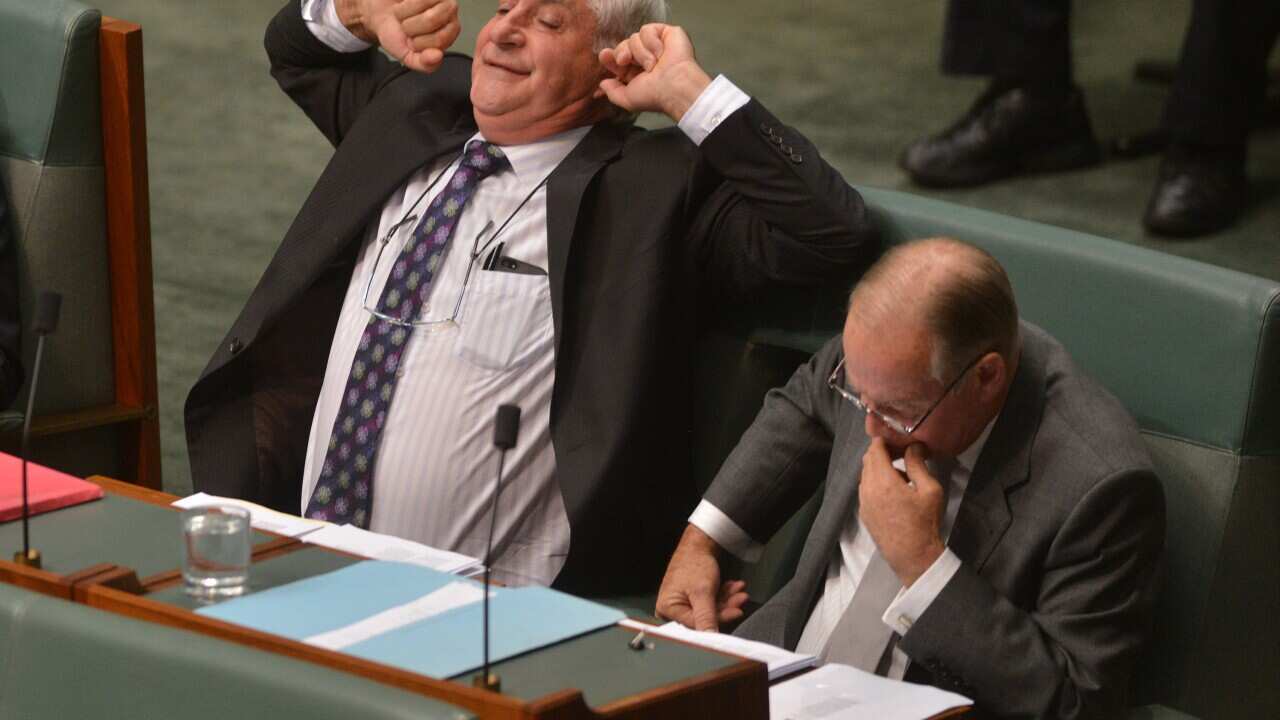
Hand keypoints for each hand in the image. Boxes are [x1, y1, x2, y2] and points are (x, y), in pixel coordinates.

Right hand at [336, 0, 460, 72]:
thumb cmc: (398, 34)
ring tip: (404, 15)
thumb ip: (425, 64)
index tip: (413, 41)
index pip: (439, 39)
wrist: (379, 14)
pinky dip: (402, 3)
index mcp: (450, 31)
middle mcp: (450, 10)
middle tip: (407, 27)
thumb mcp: (408, 56)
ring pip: (421, 1)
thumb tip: (437, 56)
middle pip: (431, 18)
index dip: (419, 43)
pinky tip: (402, 2)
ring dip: (404, 12)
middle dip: (410, 26)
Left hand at [598, 24, 711, 121]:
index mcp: (637, 72)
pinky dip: (651, 42)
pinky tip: (661, 54)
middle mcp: (646, 58)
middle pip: (623, 45)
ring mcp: (656, 45)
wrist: (674, 87)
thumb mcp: (627, 99)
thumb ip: (613, 93)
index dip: (609, 57)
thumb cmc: (655, 96)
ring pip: (634, 37)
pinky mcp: (666, 34)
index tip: (605, 56)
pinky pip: (647, 30)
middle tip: (627, 61)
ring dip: (641, 53)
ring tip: (653, 65)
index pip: (617, 59)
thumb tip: (603, 84)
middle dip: (622, 53)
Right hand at [655, 525, 748, 631]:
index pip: (696, 623)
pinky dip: (723, 596)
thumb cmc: (694, 563)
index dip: (718, 618)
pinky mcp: (692, 599)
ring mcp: (683, 604)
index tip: (736, 613)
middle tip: (741, 598)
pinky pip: (710, 603)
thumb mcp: (702, 592)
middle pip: (704, 617)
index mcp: (667, 609)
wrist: (698, 544)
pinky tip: (732, 588)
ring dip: (727, 600)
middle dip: (726, 606)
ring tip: (739, 591)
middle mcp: (672, 609)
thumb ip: (706, 616)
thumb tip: (709, 637)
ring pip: (710, 610)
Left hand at [858, 440, 946, 586]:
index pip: (875, 449)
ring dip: (879, 468)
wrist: (913, 557)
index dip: (885, 439)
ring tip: (902, 475)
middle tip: (902, 453)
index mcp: (883, 481)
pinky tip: (894, 492)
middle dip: (882, 452)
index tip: (898, 439)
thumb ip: (918, 464)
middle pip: (868, 460)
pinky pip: (866, 489)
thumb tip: (913, 446)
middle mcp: (867, 489)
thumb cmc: (925, 523)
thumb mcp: (930, 490)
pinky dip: (876, 483)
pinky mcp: (864, 514)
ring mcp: (863, 503)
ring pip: (866, 475)